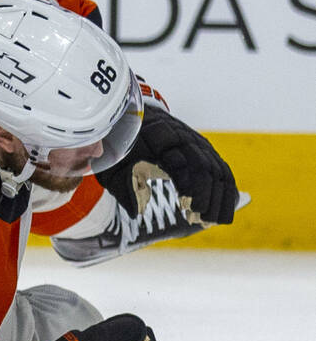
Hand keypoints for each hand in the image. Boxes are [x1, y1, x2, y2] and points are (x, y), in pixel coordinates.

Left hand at [97, 104, 238, 223]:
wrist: (131, 118)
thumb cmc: (121, 147)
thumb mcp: (114, 165)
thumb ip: (125, 187)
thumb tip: (138, 211)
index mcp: (158, 139)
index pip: (183, 162)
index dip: (189, 186)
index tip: (185, 207)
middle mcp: (182, 138)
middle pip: (205, 167)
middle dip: (206, 196)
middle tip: (199, 220)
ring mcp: (197, 143)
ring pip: (218, 170)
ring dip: (219, 199)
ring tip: (210, 222)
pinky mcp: (205, 150)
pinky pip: (223, 171)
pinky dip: (226, 193)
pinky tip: (221, 213)